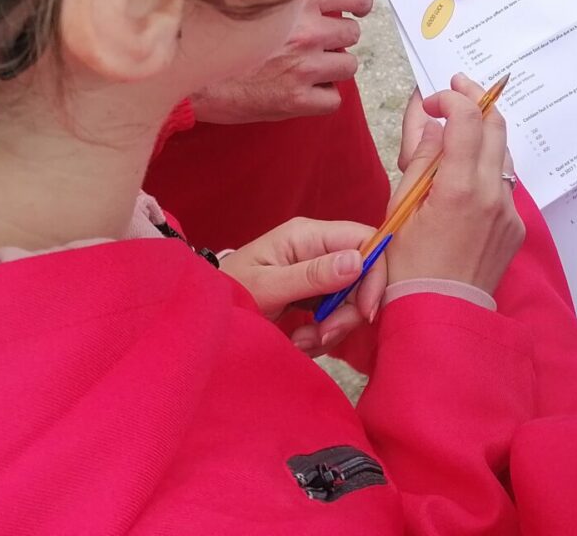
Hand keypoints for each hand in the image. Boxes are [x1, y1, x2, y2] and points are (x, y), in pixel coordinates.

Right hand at [189, 0, 371, 124]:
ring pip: (349, 66)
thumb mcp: (252, 0)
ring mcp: (304, 66)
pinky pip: (334, 99)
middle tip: (314, 45)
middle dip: (337, 39)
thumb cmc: (214, 38)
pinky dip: (321, 98)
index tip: (356, 8)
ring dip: (332, 69)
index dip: (358, 2)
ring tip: (303, 69)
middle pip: (352, 32)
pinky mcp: (297, 99)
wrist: (185, 76)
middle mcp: (306, 30)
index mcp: (295, 1)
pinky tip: (299, 93)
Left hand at [221, 218, 386, 354]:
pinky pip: (335, 314)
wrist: (202, 317)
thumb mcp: (268, 286)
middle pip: (362, 274)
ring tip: (301, 340)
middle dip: (348, 311)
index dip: (374, 274)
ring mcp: (316, 272)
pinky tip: (298, 340)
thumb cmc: (228, 292)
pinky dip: (322, 334)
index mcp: (307, 235)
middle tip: (322, 334)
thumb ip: (312, 275)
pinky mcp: (313, 295)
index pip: (364, 240)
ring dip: (332, 327)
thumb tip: (358, 261)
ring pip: (351, 299)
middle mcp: (317, 249)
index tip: (365, 312)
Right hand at [384, 74, 523, 296]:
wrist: (439, 315)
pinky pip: (506, 184)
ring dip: (485, 133)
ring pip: (505, 153)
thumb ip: (420, 161)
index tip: (435, 101)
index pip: (468, 120)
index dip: (453, 99)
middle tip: (457, 88)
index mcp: (459, 189)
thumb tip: (432, 124)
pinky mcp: (516, 227)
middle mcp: (492, 196)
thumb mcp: (401, 209)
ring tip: (461, 130)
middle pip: (496, 126)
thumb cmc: (407, 267)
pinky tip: (469, 174)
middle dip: (476, 99)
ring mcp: (509, 212)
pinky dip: (489, 168)